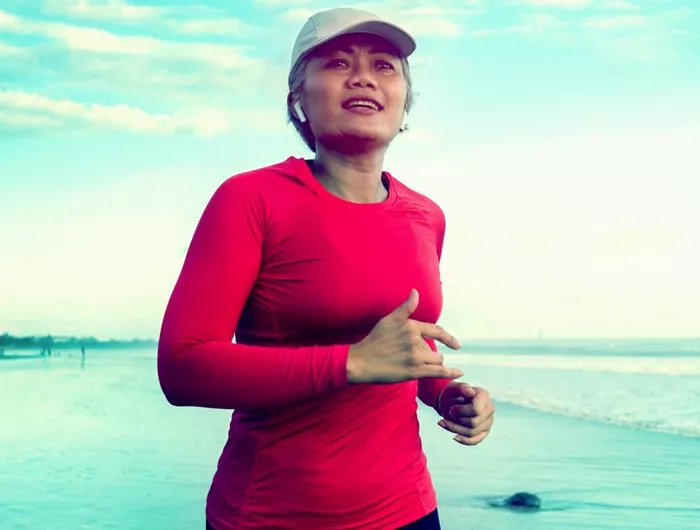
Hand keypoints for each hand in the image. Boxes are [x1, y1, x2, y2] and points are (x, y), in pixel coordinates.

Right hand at [347, 289, 462, 383]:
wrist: (361, 361)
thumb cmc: (374, 340)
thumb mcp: (389, 320)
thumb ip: (406, 307)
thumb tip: (415, 291)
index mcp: (411, 326)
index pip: (436, 331)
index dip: (448, 338)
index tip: (456, 345)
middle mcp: (415, 340)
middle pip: (434, 350)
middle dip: (428, 356)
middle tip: (411, 360)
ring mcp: (415, 356)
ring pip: (436, 361)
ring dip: (431, 365)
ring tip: (416, 366)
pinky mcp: (414, 371)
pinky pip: (439, 372)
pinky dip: (450, 373)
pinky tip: (459, 373)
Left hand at [437, 382, 494, 445]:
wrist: (453, 400)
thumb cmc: (453, 393)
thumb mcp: (454, 387)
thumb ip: (461, 387)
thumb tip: (470, 392)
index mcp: (484, 396)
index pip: (476, 410)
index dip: (461, 412)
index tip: (452, 408)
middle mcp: (489, 409)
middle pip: (473, 423)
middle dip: (456, 421)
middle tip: (448, 413)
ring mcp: (488, 421)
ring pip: (472, 433)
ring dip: (455, 429)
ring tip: (442, 422)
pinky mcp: (484, 431)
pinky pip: (475, 440)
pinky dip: (464, 440)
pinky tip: (454, 437)